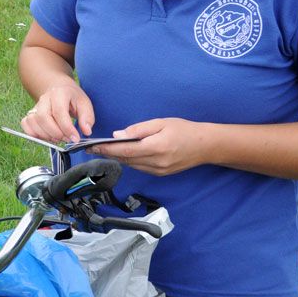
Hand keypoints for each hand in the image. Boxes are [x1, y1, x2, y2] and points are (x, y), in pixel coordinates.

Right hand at [21, 83, 94, 142]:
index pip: (59, 112)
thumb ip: (87, 118)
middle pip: (43, 117)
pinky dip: (33, 133)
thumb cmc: (72, 97)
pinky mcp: (30, 113)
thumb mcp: (85, 104)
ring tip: (58, 138)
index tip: (75, 138)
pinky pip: (25, 124)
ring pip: (33, 122)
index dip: (67, 128)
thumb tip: (86, 131)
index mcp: (59, 93)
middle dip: (55, 133)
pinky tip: (46, 136)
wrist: (59, 88)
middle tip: (66, 139)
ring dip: (45, 135)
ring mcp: (35, 106)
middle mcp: (44, 98)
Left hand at [88, 118, 208, 175]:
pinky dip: (130, 160)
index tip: (92, 146)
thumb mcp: (161, 123)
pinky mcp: (161, 173)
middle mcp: (156, 163)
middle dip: (108, 153)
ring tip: (103, 150)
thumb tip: (118, 135)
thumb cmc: (184, 130)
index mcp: (156, 147)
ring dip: (117, 158)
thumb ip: (138, 130)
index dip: (106, 149)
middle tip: (92, 148)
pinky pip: (140, 167)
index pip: (124, 150)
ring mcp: (158, 170)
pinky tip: (123, 153)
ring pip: (131, 165)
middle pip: (125, 159)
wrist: (206, 146)